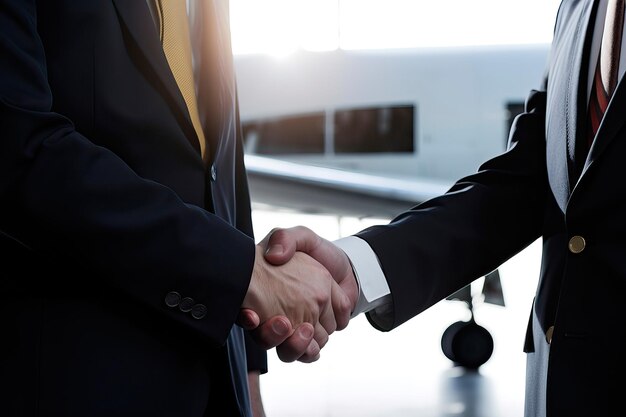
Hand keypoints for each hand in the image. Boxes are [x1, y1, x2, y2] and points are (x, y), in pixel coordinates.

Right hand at [240, 226, 357, 361]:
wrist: (348, 266)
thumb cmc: (320, 253)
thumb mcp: (301, 237)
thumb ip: (285, 238)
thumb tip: (273, 256)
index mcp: (267, 291)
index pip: (248, 312)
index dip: (246, 317)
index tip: (252, 315)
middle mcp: (277, 313)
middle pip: (266, 337)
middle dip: (272, 335)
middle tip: (283, 323)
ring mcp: (296, 327)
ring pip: (287, 348)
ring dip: (294, 345)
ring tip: (305, 329)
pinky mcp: (314, 337)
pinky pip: (308, 353)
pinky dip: (309, 351)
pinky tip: (312, 340)